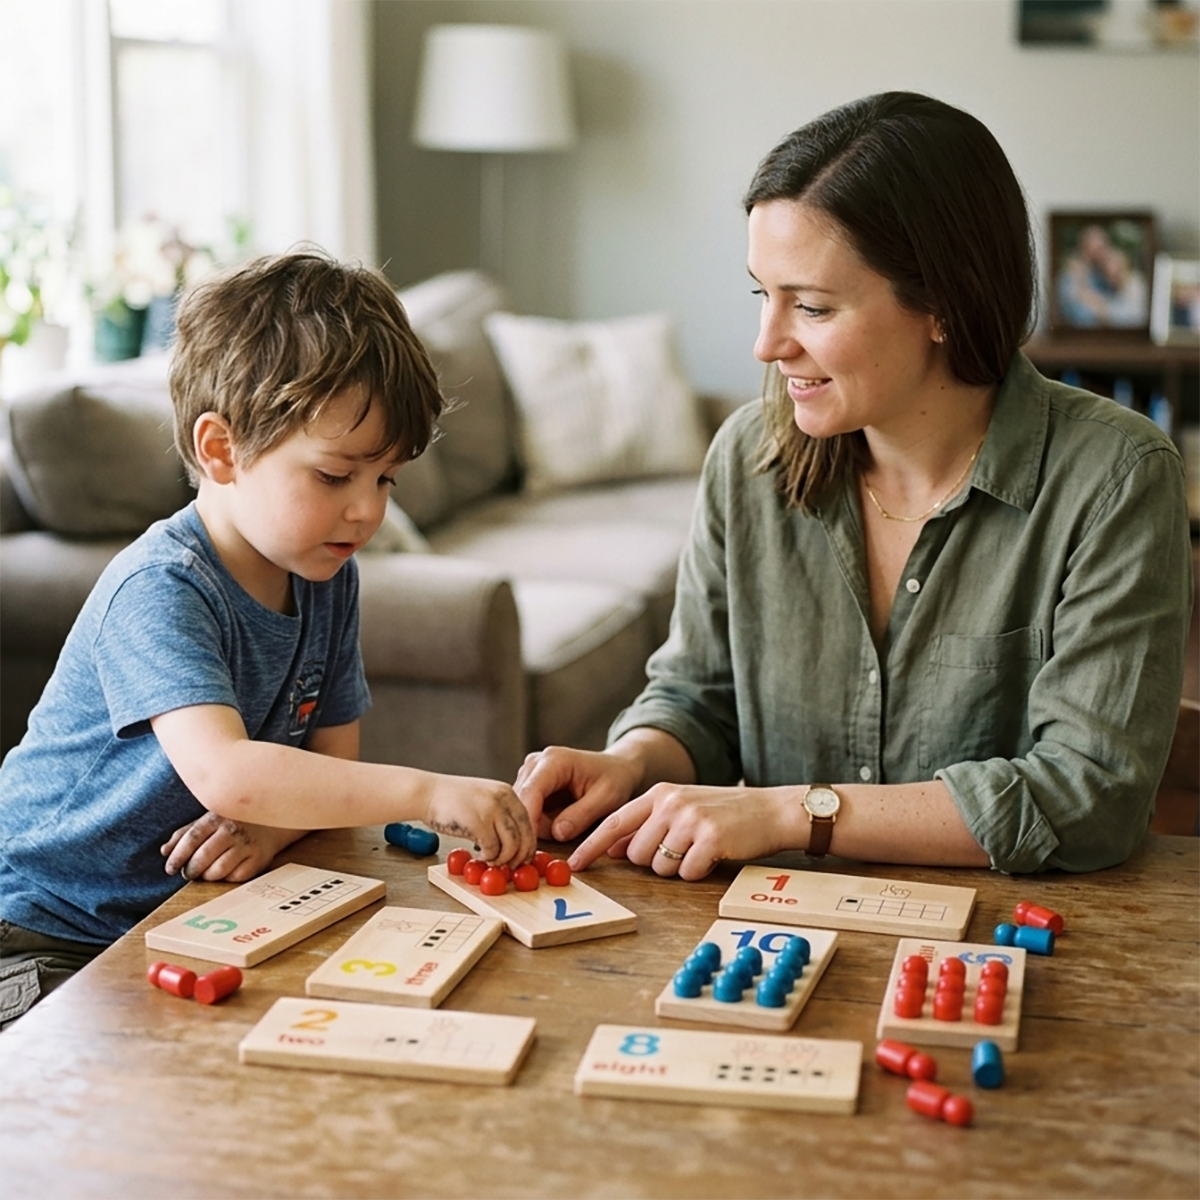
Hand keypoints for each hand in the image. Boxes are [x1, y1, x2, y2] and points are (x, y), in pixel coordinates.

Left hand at [162, 813, 304, 882]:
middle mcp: (232, 830)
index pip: (191, 839)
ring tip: (207, 872)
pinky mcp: (258, 859)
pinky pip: (235, 877)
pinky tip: (226, 870)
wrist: (274, 820)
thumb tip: (165, 851)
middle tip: (189, 873)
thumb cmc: (235, 821)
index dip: (177, 857)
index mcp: (217, 817)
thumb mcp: (210, 820)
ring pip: (217, 871)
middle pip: (202, 858)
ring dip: (207, 876)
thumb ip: (185, 833)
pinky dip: (226, 878)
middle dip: (191, 870)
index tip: (170, 869)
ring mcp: (246, 845)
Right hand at [423, 776, 535, 866]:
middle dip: (520, 856)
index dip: (528, 843)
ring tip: (492, 860)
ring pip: (511, 844)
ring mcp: (491, 810)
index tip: (524, 857)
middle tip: (511, 866)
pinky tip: (480, 855)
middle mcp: (503, 799)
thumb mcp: (484, 799)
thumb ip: (501, 815)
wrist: (427, 793)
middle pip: (524, 834)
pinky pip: (492, 849)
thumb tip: (515, 843)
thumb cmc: (451, 800)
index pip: (528, 822)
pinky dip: (488, 857)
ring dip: (503, 859)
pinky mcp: (478, 823)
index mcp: (507, 793)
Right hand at [513, 746, 641, 841]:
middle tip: (562, 840)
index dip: (529, 822)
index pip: (530, 792)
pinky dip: (541, 824)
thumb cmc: (615, 780)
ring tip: (571, 823)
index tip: (532, 849)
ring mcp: (529, 774)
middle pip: (521, 804)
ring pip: (521, 811)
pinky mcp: (529, 785)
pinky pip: (526, 812)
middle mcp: (534, 764)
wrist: (616, 769)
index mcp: (553, 761)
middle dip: (536, 828)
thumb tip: (557, 834)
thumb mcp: (606, 798)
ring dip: (541, 826)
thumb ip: (582, 815)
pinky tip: (562, 821)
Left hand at [569, 783, 798, 879]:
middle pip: (637, 853)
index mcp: (660, 794)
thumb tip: (614, 848)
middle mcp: (671, 803)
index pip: (615, 822)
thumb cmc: (726, 814)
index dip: (591, 845)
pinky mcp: (711, 839)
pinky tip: (715, 855)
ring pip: (660, 866)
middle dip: (654, 862)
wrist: (773, 810)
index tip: (574, 863)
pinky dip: (698, 872)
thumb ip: (649, 824)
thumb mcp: (683, 808)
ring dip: (677, 868)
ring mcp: (690, 820)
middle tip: (682, 850)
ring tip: (700, 849)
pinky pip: (687, 873)